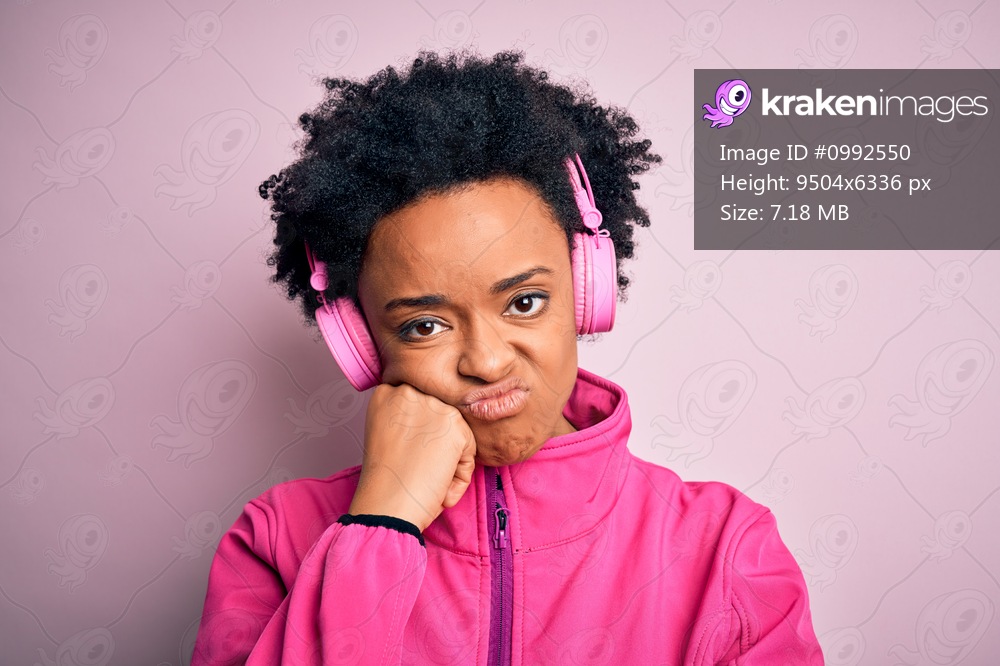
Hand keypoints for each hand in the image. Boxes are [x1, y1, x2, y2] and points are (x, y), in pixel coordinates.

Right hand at [348, 383, 476, 532]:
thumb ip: (407, 418)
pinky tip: (440, 488)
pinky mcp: (454, 424)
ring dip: (449, 461)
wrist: (387, 507)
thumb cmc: (386, 482)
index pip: (420, 406)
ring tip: (428, 481)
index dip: (419, 436)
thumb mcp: (387, 435)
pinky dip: (460, 475)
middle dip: (436, 446)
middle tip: (419, 471)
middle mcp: (408, 392)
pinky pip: (468, 450)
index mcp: (386, 393)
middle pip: (439, 417)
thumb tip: (437, 421)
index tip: (408, 457)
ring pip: (456, 433)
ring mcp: (432, 405)